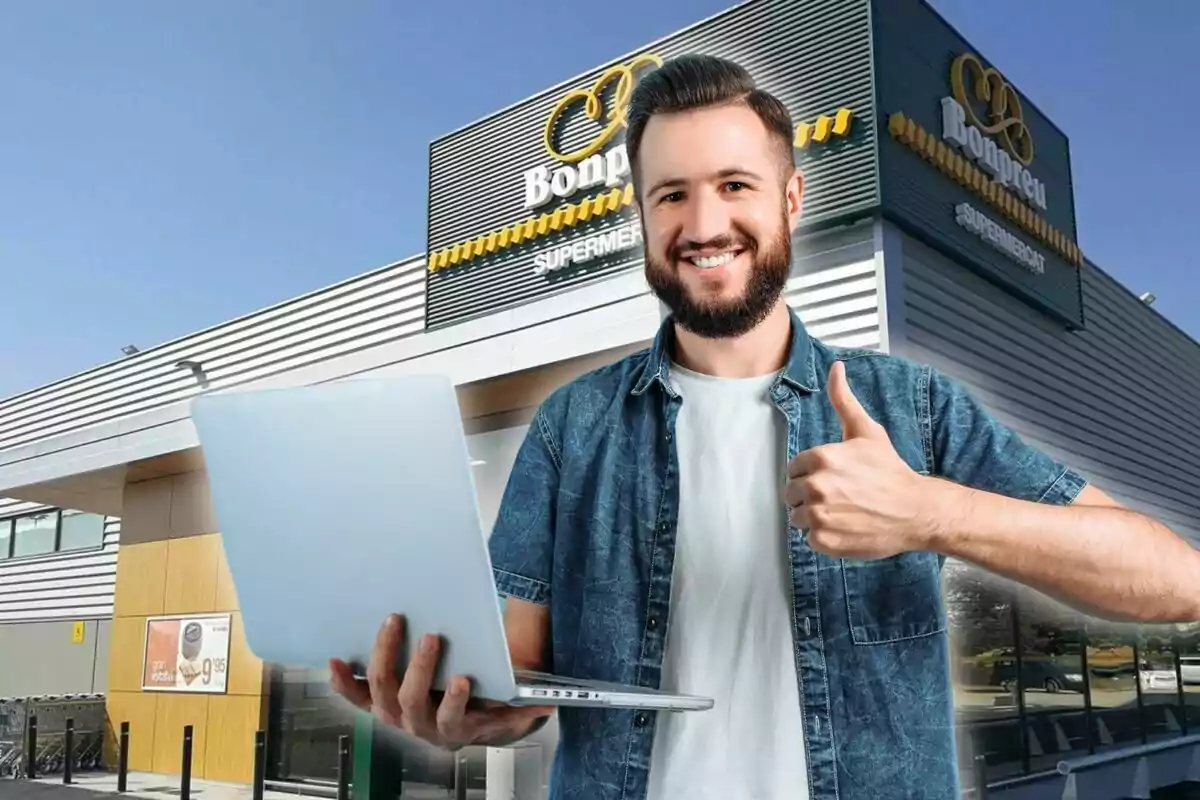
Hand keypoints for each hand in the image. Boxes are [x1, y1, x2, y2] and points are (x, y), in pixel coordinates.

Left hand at [329, 614, 553, 750]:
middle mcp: (420, 726)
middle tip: (432, 638)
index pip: (454, 718)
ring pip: (383, 692)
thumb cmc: (482, 706)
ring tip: (394, 626)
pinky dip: (342, 680)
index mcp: (455, 727)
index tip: (463, 679)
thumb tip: (545, 703)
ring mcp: (394, 715)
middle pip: (412, 700)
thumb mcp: (506, 707)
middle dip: (421, 668)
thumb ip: (523, 705)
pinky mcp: (377, 705)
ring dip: (386, 658)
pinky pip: (354, 697)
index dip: (455, 702)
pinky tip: (335, 660)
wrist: (464, 723)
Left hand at [784, 361, 928, 558]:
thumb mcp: (866, 432)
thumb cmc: (890, 470)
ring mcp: (819, 516)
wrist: (916, 511)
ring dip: (814, 516)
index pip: (793, 468)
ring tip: (841, 511)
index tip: (833, 477)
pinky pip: (809, 538)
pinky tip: (845, 526)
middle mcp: (816, 487)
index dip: (810, 473)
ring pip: (797, 517)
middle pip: (791, 493)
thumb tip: (835, 367)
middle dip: (808, 494)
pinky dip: (823, 536)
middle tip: (838, 495)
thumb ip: (843, 400)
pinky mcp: (825, 540)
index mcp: (821, 458)